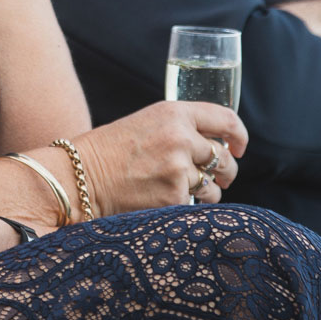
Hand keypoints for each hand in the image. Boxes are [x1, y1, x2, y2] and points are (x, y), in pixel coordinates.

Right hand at [71, 101, 244, 214]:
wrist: (81, 177)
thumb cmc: (110, 150)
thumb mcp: (147, 123)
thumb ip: (180, 128)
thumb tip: (215, 145)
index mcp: (174, 113)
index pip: (226, 120)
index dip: (239, 136)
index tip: (239, 147)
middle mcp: (181, 138)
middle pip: (224, 158)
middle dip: (225, 171)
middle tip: (218, 178)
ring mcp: (179, 170)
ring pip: (213, 186)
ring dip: (205, 191)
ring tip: (179, 189)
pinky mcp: (174, 198)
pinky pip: (195, 204)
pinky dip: (185, 206)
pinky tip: (164, 200)